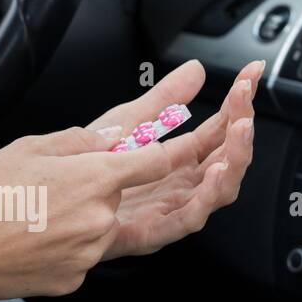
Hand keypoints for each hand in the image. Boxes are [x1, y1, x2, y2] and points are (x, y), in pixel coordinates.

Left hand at [87, 58, 262, 261]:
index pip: (219, 131)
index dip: (238, 104)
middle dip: (240, 130)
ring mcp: (168, 209)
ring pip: (215, 191)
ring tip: (239, 132)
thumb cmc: (87, 165)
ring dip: (233, 161)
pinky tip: (215, 175)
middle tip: (245, 102)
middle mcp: (180, 186)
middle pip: (224, 159)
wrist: (50, 197)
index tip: (250, 75)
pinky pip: (184, 221)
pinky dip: (204, 199)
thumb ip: (164, 99)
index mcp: (178, 160)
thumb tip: (196, 69)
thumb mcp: (128, 123)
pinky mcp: (149, 232)